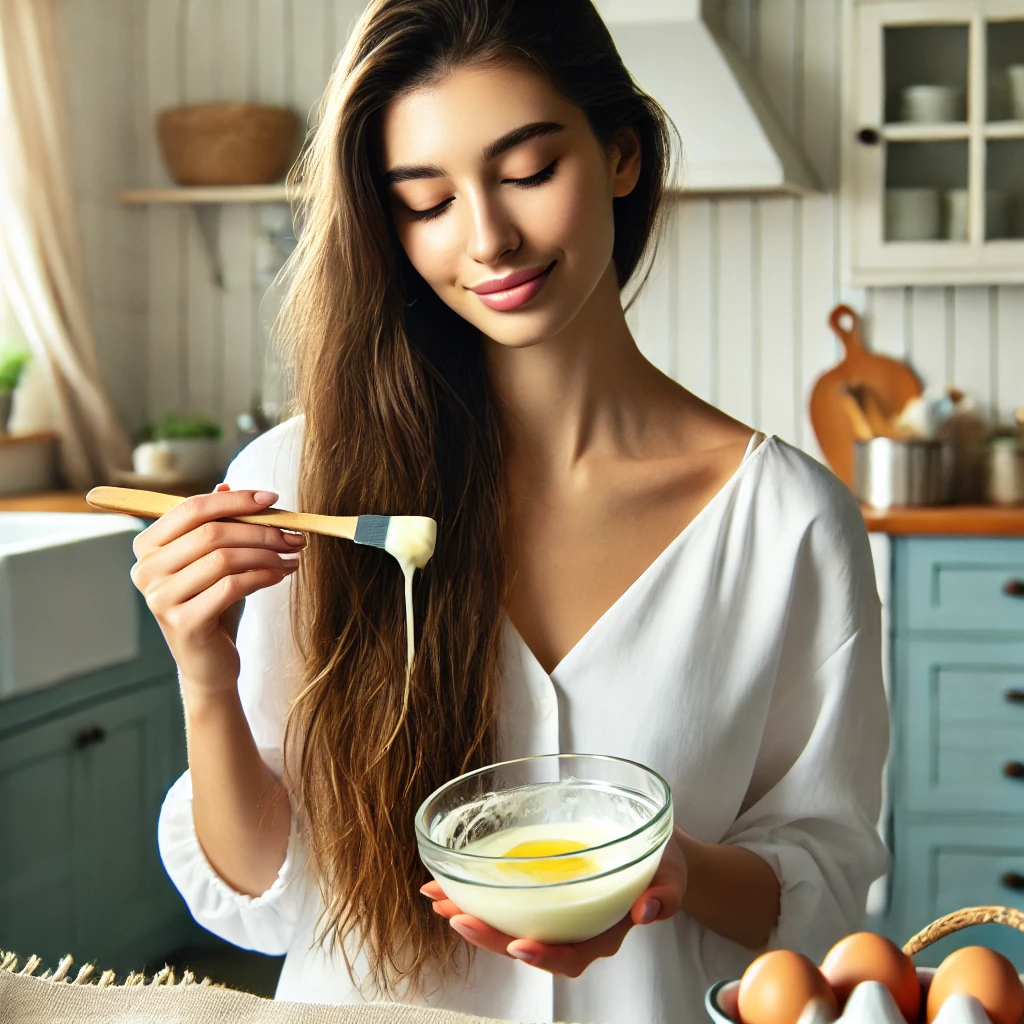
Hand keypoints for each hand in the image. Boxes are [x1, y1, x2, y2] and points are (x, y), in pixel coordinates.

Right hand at [130, 482, 304, 699]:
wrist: (208, 661)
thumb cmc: (212, 603)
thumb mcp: (214, 559)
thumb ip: (216, 523)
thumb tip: (227, 483)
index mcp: (148, 546)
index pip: (192, 508)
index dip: (235, 500)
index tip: (272, 499)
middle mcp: (146, 570)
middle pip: (212, 533)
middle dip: (261, 531)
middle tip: (294, 536)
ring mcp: (160, 598)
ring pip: (224, 559)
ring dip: (267, 555)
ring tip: (291, 558)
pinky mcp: (184, 622)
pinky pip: (232, 587)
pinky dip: (263, 577)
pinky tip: (279, 576)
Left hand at [421, 825, 688, 977]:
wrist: (651, 850)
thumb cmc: (662, 866)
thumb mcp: (672, 876)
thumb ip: (666, 894)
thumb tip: (649, 909)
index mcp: (602, 934)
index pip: (571, 956)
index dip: (544, 957)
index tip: (520, 946)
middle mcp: (571, 929)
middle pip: (525, 944)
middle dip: (488, 935)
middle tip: (457, 916)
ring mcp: (552, 912)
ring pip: (507, 923)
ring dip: (471, 913)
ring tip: (437, 898)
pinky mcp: (538, 891)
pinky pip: (504, 899)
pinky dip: (474, 892)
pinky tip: (446, 882)